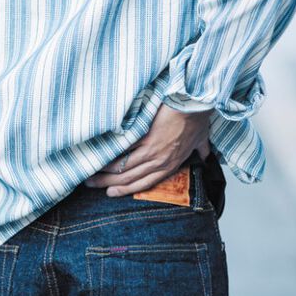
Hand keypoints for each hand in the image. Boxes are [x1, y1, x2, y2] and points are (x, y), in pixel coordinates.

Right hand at [84, 104, 212, 196]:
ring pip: (123, 166)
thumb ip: (201, 150)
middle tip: (91, 184)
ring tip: (90, 172)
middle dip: (108, 183)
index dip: (125, 190)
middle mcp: (159, 161)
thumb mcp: (202, 139)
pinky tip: (97, 154)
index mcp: (171, 164)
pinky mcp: (144, 135)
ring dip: (104, 171)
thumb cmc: (197, 118)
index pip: (145, 183)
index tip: (111, 192)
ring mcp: (150, 149)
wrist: (193, 103)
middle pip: (129, 178)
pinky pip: (123, 148)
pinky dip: (109, 152)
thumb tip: (205, 156)